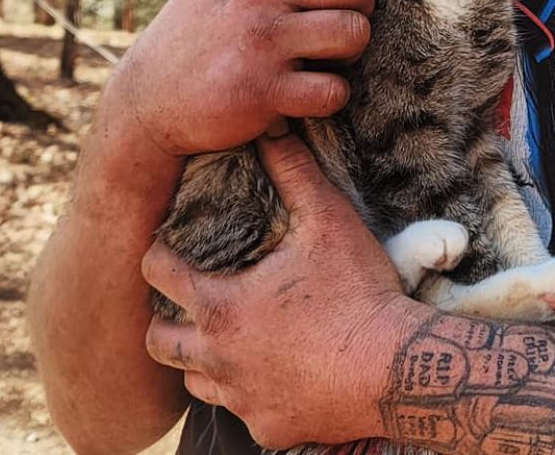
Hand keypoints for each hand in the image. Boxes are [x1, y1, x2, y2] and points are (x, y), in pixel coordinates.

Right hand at [112, 0, 374, 159]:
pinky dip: (328, 96)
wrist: (148, 99)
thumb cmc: (197, 31)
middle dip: (360, 8)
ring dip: (349, 53)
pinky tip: (305, 93)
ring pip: (355, 33)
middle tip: (338, 27)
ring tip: (325, 59)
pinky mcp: (264, 91)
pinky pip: (334, 90)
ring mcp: (261, 41)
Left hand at [142, 132, 427, 448]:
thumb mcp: (328, 221)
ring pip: (195, 382)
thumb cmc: (359, 293)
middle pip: (158, 342)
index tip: (166, 248)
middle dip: (163, 321)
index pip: (158, 275)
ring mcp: (243, 399)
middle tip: (183, 305)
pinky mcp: (270, 429)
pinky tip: (271, 378)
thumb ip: (294, 172)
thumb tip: (272, 130)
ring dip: (200, 361)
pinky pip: (242, 412)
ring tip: (223, 341)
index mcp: (221, 307)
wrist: (397, 369)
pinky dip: (247, 395)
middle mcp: (219, 359)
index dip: (157, 255)